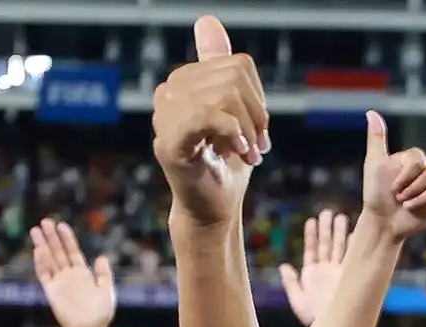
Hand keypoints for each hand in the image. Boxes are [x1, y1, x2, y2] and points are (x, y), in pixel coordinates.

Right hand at [31, 218, 115, 326]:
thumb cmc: (100, 314)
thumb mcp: (107, 291)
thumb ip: (104, 274)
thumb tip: (101, 257)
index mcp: (83, 274)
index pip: (73, 252)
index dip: (67, 239)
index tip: (61, 225)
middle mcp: (69, 276)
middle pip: (58, 252)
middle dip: (52, 237)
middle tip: (45, 221)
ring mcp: (59, 282)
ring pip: (49, 260)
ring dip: (42, 245)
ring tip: (36, 230)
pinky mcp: (51, 291)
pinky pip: (44, 274)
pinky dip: (41, 262)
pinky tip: (38, 250)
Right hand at [153, 16, 267, 227]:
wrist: (214, 208)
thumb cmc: (226, 163)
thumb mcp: (236, 112)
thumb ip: (224, 69)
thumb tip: (206, 20)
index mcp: (185, 81)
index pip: (237, 65)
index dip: (259, 99)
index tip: (261, 131)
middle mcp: (168, 92)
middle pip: (232, 78)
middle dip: (257, 115)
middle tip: (260, 146)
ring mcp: (163, 116)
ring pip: (223, 95)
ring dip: (248, 130)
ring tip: (251, 154)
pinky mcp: (167, 142)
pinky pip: (206, 115)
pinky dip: (233, 134)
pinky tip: (239, 153)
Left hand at [280, 209, 349, 326]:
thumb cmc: (314, 319)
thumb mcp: (297, 300)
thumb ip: (291, 283)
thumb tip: (284, 266)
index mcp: (312, 274)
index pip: (312, 249)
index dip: (311, 235)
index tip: (311, 220)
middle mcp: (327, 271)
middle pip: (327, 245)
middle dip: (327, 229)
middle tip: (328, 212)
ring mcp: (340, 273)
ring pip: (340, 248)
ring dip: (341, 233)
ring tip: (341, 216)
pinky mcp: (351, 276)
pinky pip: (353, 258)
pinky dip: (355, 245)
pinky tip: (357, 233)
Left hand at [360, 110, 425, 241]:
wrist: (383, 222)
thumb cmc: (376, 193)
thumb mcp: (374, 163)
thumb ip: (376, 138)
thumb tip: (371, 112)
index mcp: (414, 159)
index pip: (420, 160)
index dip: (406, 176)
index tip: (393, 187)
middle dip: (413, 190)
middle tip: (400, 199)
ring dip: (421, 200)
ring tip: (408, 206)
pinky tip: (425, 211)